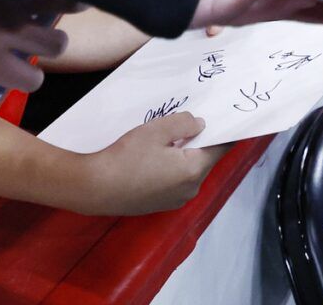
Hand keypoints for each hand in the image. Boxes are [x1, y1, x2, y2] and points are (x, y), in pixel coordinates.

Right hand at [71, 113, 226, 215]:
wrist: (95, 189)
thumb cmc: (126, 158)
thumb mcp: (156, 131)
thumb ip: (184, 124)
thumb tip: (200, 125)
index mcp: (193, 170)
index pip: (221, 148)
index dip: (224, 132)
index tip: (227, 118)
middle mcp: (190, 189)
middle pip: (204, 159)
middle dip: (199, 142)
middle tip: (189, 122)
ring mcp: (175, 200)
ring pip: (189, 171)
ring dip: (184, 155)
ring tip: (168, 139)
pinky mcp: (161, 205)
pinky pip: (176, 181)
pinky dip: (172, 168)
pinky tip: (155, 158)